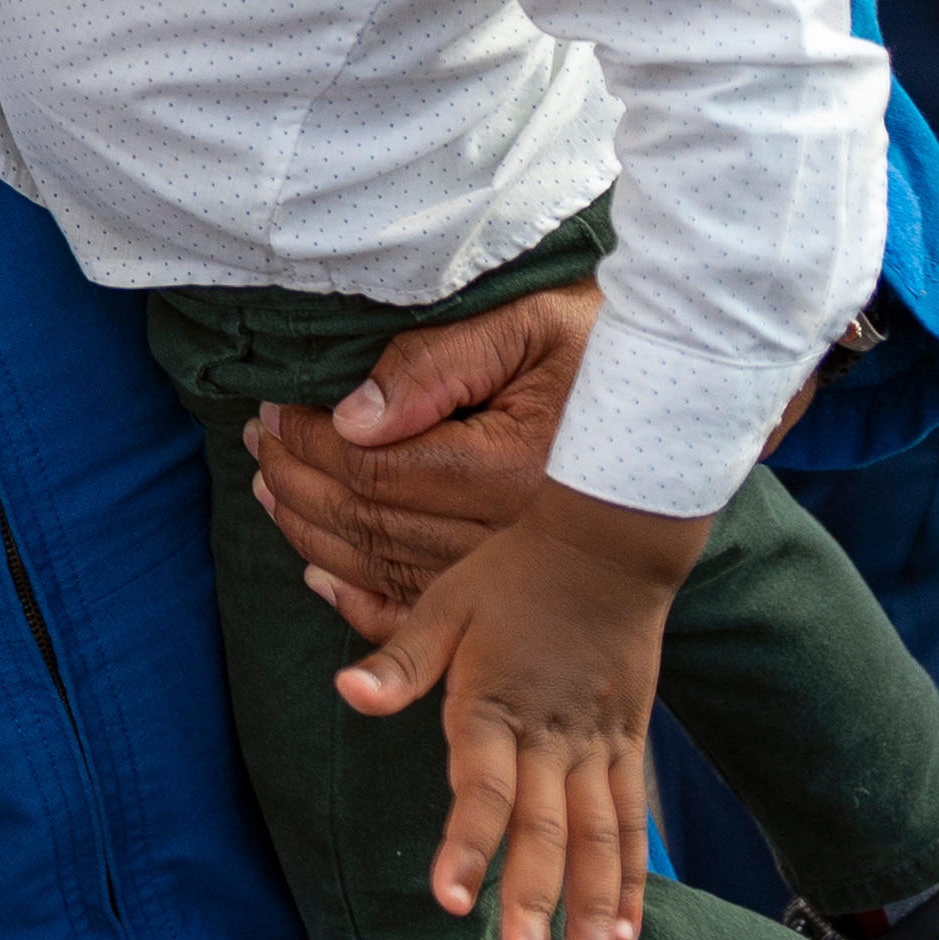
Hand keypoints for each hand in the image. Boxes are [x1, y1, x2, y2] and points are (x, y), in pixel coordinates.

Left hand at [240, 281, 595, 640]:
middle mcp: (507, 538)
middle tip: (259, 445)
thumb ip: (435, 365)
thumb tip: (352, 418)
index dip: (309, 441)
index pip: (372, 469)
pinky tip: (321, 578)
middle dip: (298, 482)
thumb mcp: (525, 325)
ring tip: (272, 492)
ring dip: (314, 533)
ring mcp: (510, 574)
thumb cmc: (599, 344)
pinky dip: (361, 603)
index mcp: (506, 472)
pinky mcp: (513, 590)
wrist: (679, 395)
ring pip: (384, 568)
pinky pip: (424, 615)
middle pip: (369, 523)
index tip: (272, 409)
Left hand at [333, 482, 702, 939]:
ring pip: (600, 840)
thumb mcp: (444, 604)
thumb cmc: (511, 574)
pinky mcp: (630, 744)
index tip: (451, 903)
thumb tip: (345, 692)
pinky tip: (630, 933)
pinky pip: (633, 819)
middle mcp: (551, 737)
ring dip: (597, 910)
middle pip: (546, 832)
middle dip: (537, 905)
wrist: (609, 542)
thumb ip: (399, 661)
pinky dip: (633, 877)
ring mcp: (597, 745)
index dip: (466, 846)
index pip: (482, 789)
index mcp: (495, 706)